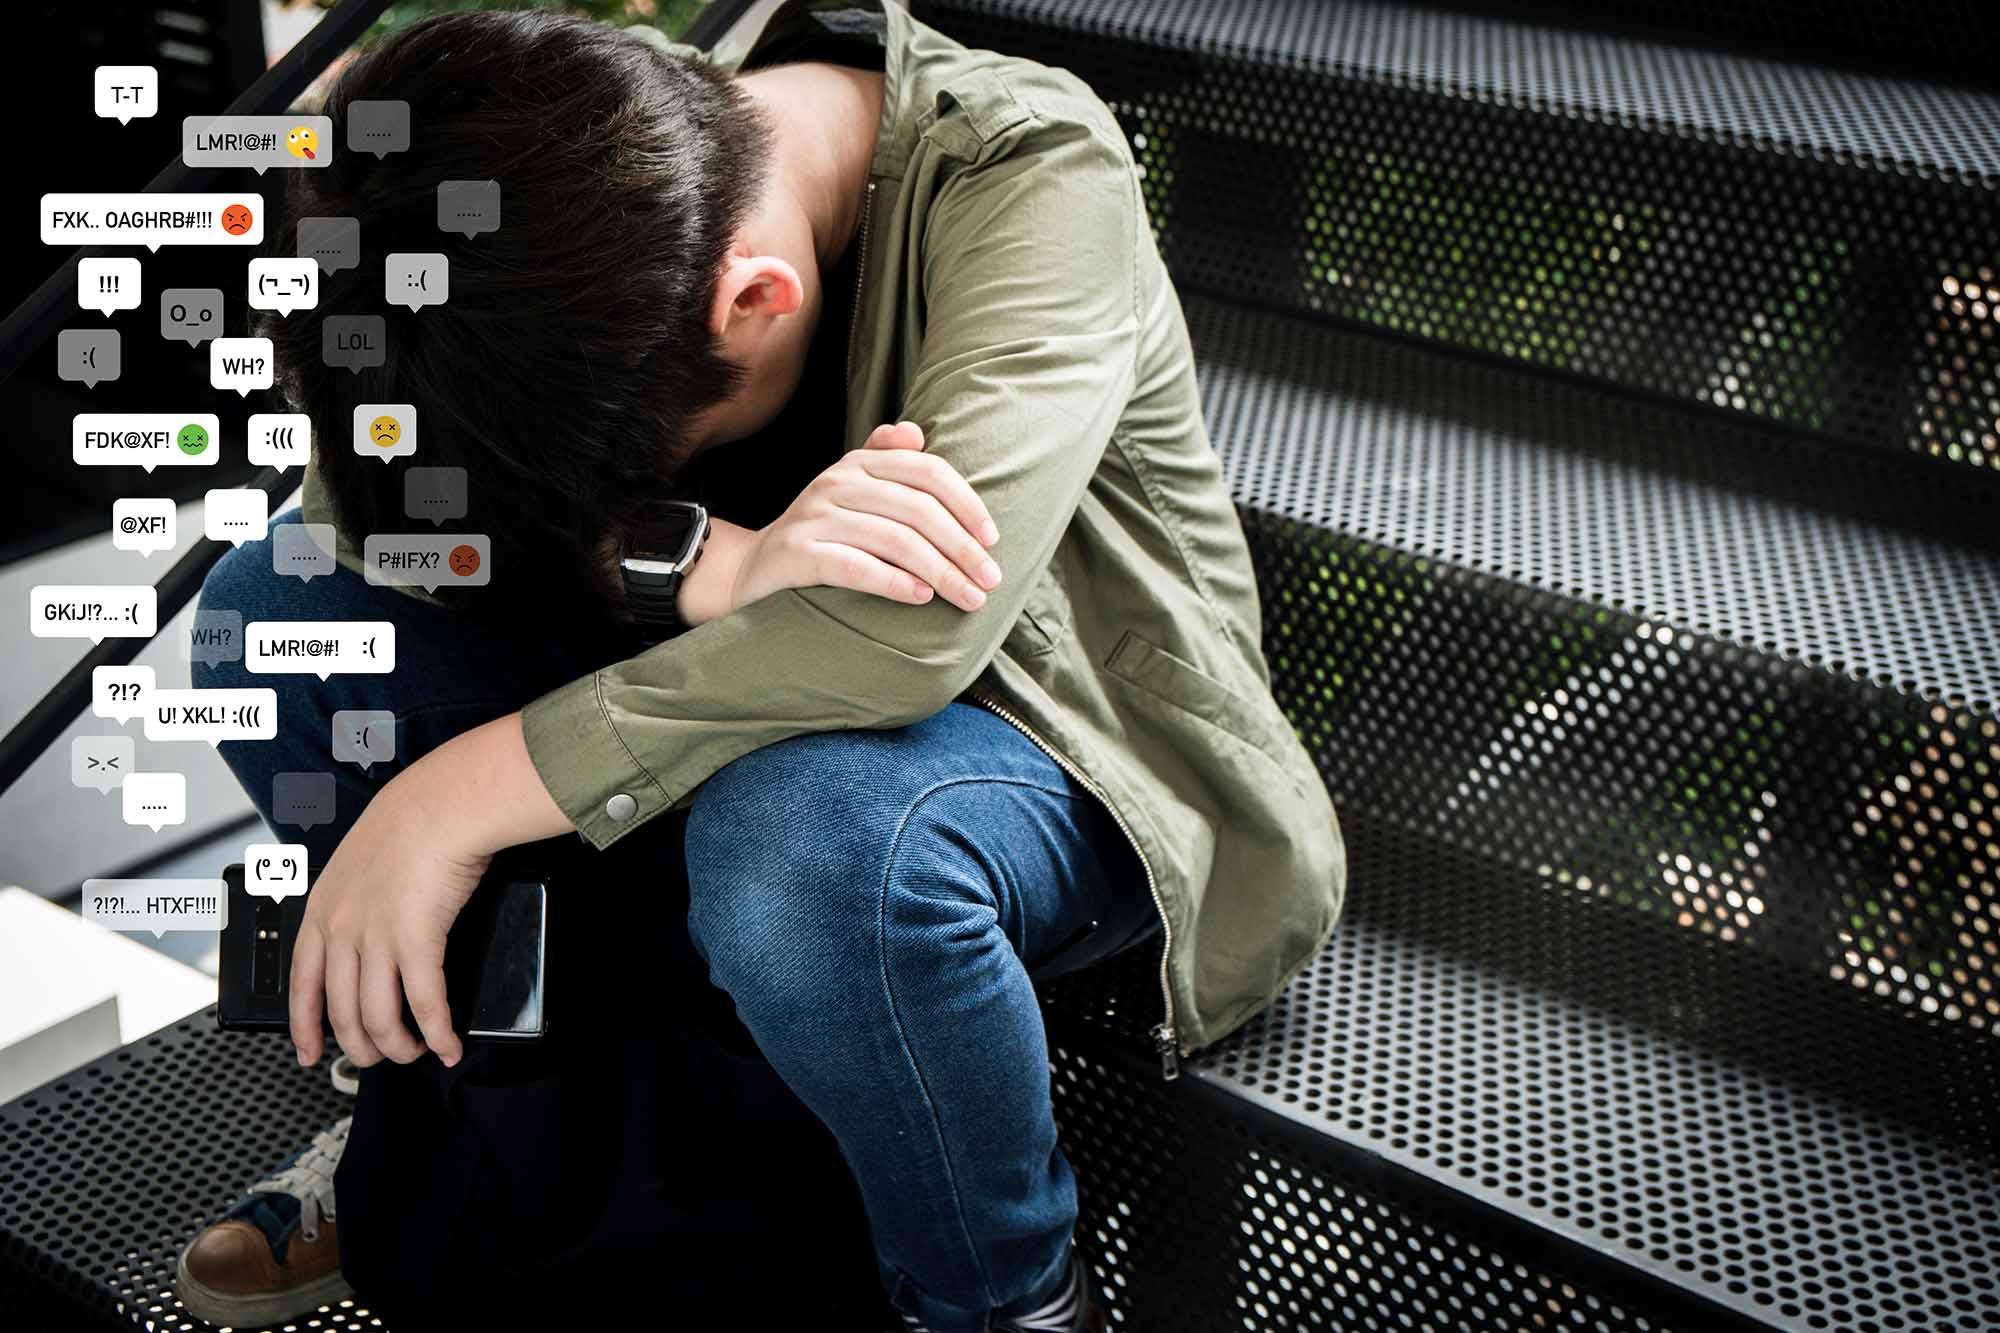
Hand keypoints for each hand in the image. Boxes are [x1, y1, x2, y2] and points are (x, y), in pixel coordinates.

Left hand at [288, 715, 572, 1069]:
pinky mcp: (417, 942)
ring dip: (400, 1046)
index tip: (309, 1053)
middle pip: (342, 1012)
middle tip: (380, 1057)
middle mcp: (343, 929)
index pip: (302, 984)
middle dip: (362, 1046)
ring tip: (417, 1053)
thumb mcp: (362, 861)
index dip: (304, 1027)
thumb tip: (376, 928)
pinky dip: (438, 1032)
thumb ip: (359, 898)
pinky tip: (448, 1044)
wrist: (441, 803)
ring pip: (379, 1018)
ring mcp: (376, 938)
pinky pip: (424, 1004)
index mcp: (323, 910)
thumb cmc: (413, 820)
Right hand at [730, 421, 1002, 613]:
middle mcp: (837, 482)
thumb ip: (887, 459)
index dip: (966, 503)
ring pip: (895, 540)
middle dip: (962, 547)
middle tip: (990, 579)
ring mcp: (814, 516)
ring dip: (941, 572)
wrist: (755, 567)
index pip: (927, 472)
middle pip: (918, 510)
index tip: (992, 539)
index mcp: (860, 463)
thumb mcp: (854, 490)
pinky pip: (854, 566)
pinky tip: (921, 597)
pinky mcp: (797, 554)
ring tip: (968, 598)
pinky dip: (894, 582)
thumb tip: (917, 433)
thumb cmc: (823, 531)